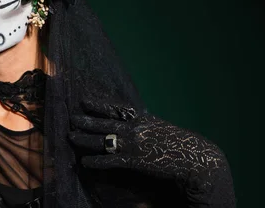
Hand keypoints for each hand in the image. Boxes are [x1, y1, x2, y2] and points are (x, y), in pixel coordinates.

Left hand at [69, 100, 234, 206]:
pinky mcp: (134, 161)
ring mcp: (133, 144)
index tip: (84, 101)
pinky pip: (109, 160)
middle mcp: (134, 128)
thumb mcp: (159, 128)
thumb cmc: (178, 143)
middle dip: (86, 120)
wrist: (193, 158)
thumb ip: (143, 126)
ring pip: (102, 140)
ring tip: (71, 136)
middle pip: (104, 122)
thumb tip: (130, 124)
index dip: (98, 105)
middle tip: (71, 117)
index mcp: (141, 118)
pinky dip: (95, 161)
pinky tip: (84, 162)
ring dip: (85, 139)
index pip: (115, 109)